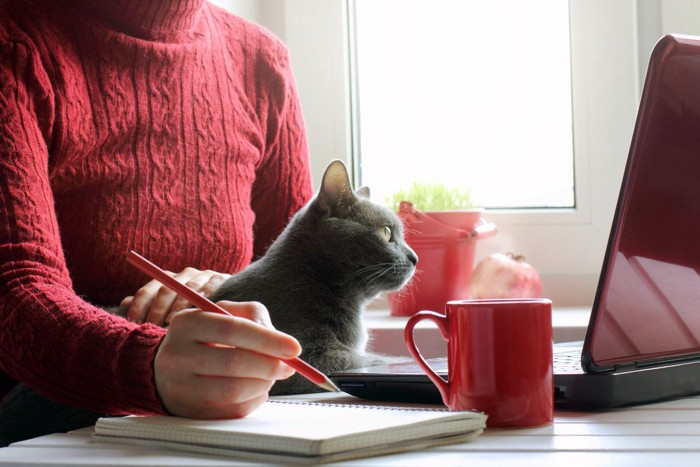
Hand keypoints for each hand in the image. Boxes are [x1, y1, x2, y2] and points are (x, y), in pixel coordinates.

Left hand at [122, 267, 231, 324]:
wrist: (230, 300)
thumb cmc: (193, 310)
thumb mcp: (168, 308)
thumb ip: (148, 305)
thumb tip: (123, 303)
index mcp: (167, 280)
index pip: (148, 290)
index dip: (139, 307)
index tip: (134, 324)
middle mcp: (184, 275)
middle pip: (166, 289)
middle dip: (158, 309)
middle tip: (152, 327)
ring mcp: (203, 275)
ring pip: (187, 289)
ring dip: (179, 306)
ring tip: (173, 323)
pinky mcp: (221, 279)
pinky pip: (211, 288)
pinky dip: (204, 300)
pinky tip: (199, 316)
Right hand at [154, 301, 300, 418]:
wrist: (169, 367)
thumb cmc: (206, 337)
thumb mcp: (225, 313)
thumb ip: (254, 316)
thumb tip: (280, 342)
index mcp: (187, 323)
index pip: (233, 330)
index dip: (268, 340)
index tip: (294, 348)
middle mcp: (176, 355)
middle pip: (234, 363)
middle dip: (270, 365)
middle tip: (289, 366)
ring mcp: (179, 387)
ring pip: (234, 391)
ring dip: (264, 384)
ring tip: (271, 375)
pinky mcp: (189, 412)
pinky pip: (232, 410)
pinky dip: (254, 399)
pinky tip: (254, 388)